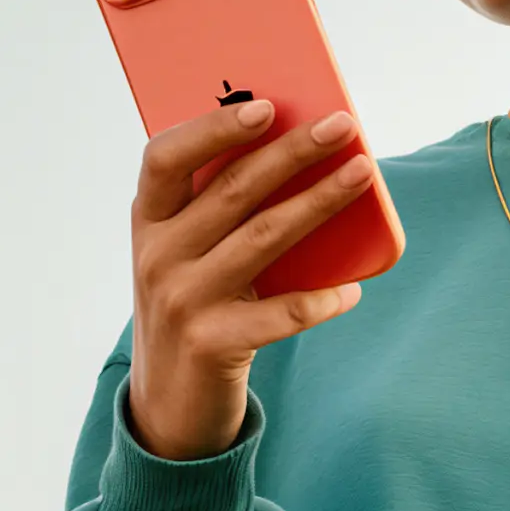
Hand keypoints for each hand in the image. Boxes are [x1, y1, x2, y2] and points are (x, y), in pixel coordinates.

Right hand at [122, 101, 381, 462]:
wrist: (167, 403)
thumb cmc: (191, 305)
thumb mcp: (185, 254)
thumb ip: (214, 209)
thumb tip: (297, 149)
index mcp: (147, 221)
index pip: (164, 157)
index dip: (213, 128)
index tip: (267, 107)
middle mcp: (157, 256)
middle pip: (233, 189)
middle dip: (293, 152)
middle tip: (342, 126)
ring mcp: (182, 300)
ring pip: (265, 236)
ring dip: (320, 201)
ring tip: (362, 175)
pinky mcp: (213, 343)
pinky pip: (283, 313)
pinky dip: (322, 299)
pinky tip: (352, 290)